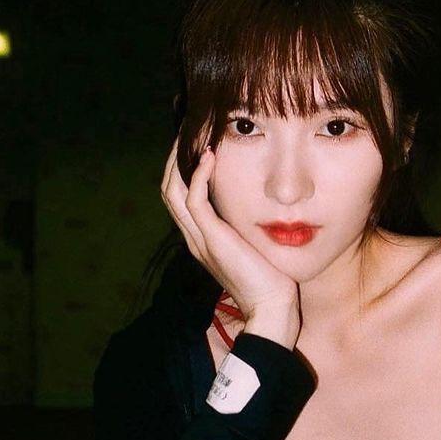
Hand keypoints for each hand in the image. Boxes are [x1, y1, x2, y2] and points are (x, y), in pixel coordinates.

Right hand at [161, 137, 301, 324]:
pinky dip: (199, 175)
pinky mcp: (212, 240)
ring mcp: (200, 240)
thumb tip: (264, 209)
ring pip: (172, 192)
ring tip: (192, 134)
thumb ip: (251, 230)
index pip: (180, 198)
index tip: (197, 144)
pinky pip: (194, 201)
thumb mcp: (257, 248)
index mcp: (202, 240)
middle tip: (189, 130)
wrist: (272, 309)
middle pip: (168, 190)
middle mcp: (195, 238)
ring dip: (179, 161)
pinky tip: (211, 156)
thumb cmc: (273, 282)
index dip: (182, 170)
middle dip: (174, 159)